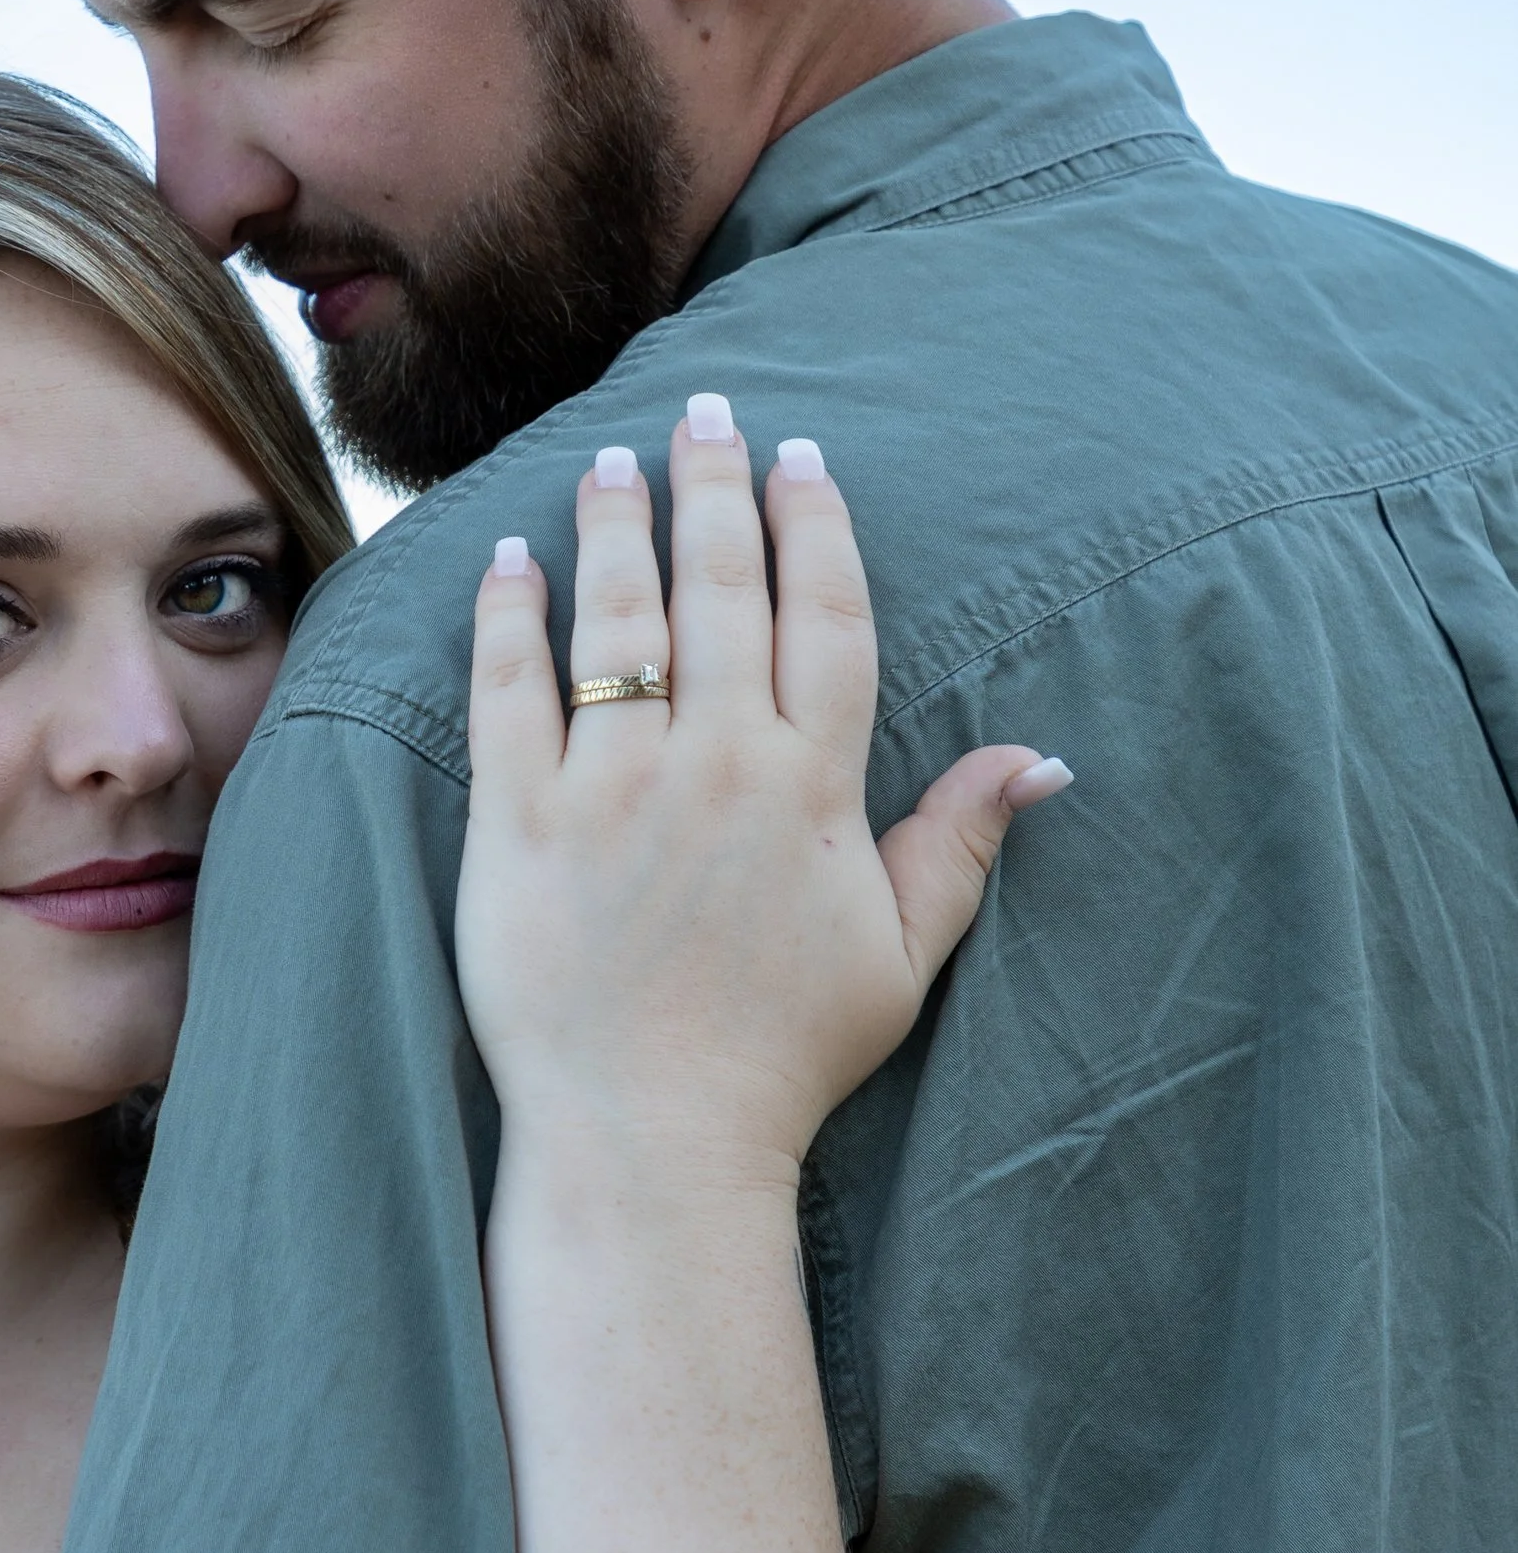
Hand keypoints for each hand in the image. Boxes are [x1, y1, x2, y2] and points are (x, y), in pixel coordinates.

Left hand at [454, 399, 1070, 1182]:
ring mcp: (610, 788)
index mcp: (811, 786)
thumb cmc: (782, 1059)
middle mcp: (715, 765)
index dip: (816, 529)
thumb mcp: (900, 955)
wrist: (653, 1140)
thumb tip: (1044, 760)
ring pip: (617, 621)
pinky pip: (507, 691)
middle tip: (704, 412)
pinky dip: (509, 616)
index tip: (802, 462)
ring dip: (616, 527)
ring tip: (611, 460)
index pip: (825, 619)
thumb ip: (959, 844)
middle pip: (722, 591)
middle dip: (715, 488)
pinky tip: (510, 559)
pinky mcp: (515, 823)